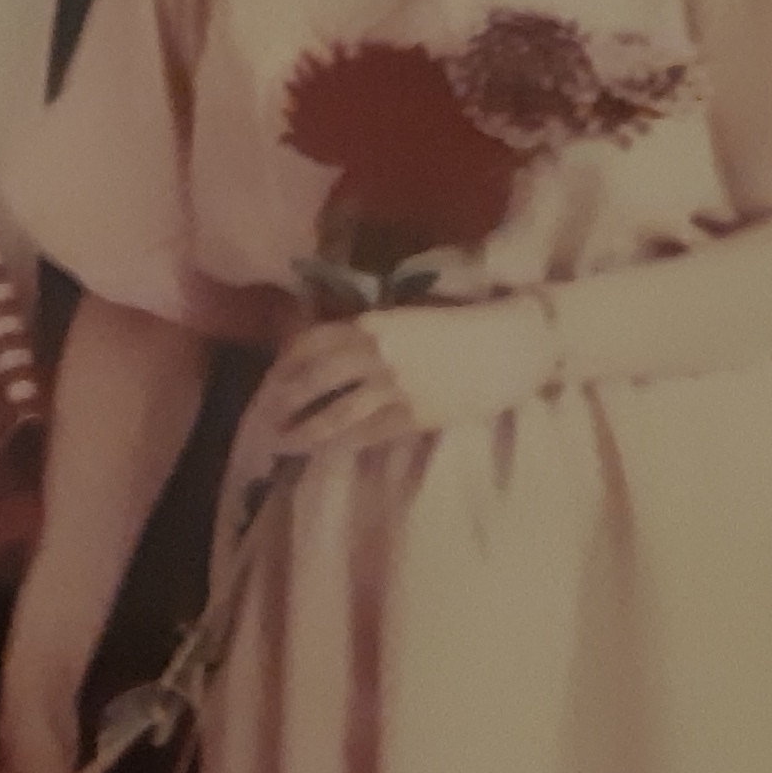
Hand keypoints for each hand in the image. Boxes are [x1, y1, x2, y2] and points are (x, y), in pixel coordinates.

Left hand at [251, 294, 557, 462]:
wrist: (511, 343)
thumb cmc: (460, 327)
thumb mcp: (405, 319)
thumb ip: (367, 335)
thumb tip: (328, 356)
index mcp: (369, 324)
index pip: (305, 346)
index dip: (280, 369)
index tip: (267, 385)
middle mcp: (372, 353)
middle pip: (307, 382)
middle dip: (278, 405)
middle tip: (260, 422)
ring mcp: (392, 387)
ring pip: (330, 415)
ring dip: (300, 433)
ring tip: (280, 445)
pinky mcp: (413, 415)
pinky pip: (364, 435)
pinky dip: (338, 445)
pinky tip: (324, 452)